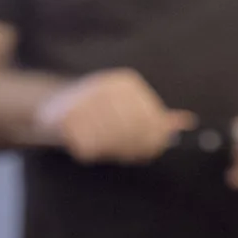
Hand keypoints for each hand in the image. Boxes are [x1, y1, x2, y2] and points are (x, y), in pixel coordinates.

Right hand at [37, 69, 195, 162]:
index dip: (150, 141)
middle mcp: (106, 88)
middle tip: (121, 153)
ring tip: (102, 146)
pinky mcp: (65, 120)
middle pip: (132, 132)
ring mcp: (85, 102)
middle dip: (129, 148)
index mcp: (126, 84)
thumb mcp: (130, 108)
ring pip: (111, 142)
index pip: (151, 121)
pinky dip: (90, 153)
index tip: (140, 149)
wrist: (50, 106)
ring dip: (109, 150)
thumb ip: (158, 118)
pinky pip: (89, 149)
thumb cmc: (97, 111)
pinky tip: (86, 146)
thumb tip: (187, 122)